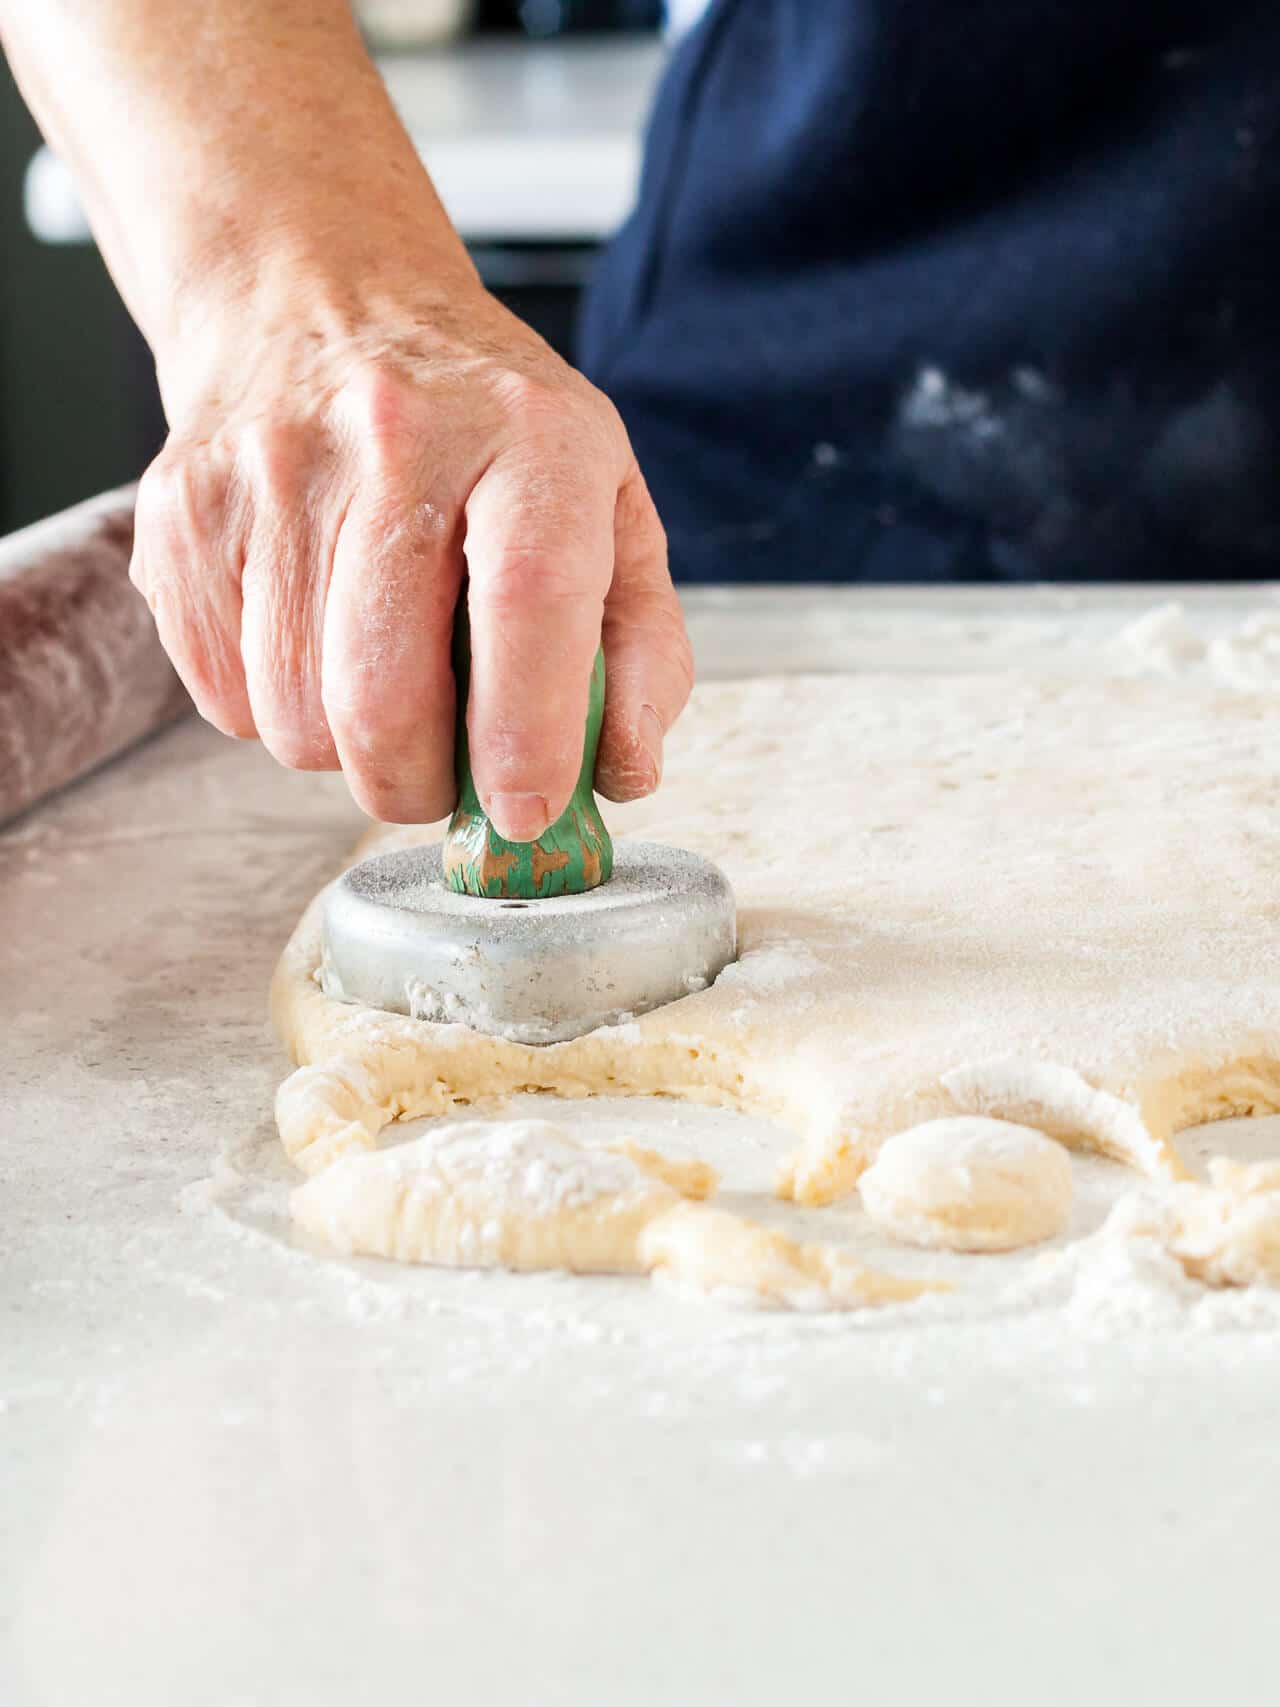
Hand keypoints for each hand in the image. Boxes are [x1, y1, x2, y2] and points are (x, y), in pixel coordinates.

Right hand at [130, 272, 691, 832]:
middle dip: (417, 782)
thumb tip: (621, 771)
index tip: (525, 812)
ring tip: (379, 677)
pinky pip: (223, 696)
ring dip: (344, 749)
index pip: (527, 602)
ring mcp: (270, 469)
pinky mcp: (181, 510)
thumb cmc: (486, 431)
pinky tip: (312, 638)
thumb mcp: (605, 505)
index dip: (526, 736)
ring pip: (292, 717)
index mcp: (529, 437)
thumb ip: (640, 647)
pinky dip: (274, 709)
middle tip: (443, 774)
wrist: (320, 300)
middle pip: (381, 693)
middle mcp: (393, 436)